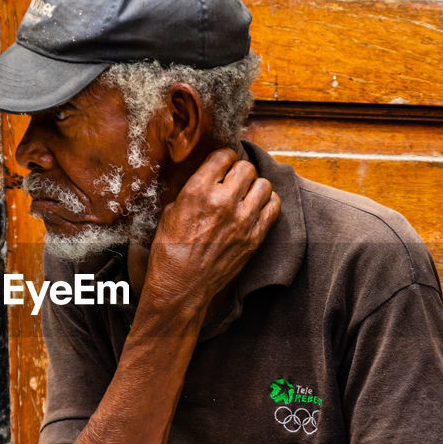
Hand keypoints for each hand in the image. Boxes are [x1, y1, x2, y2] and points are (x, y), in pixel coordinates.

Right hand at [143, 150, 279, 316]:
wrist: (181, 286)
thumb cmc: (169, 252)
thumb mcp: (170, 213)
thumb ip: (191, 193)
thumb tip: (206, 182)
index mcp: (198, 191)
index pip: (223, 156)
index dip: (224, 159)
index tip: (223, 165)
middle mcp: (223, 201)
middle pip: (246, 168)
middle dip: (239, 171)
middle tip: (234, 181)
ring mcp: (242, 220)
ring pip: (264, 185)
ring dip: (255, 186)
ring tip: (247, 194)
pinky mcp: (254, 238)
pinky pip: (273, 208)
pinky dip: (268, 203)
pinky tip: (257, 208)